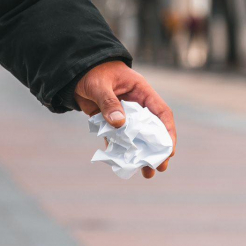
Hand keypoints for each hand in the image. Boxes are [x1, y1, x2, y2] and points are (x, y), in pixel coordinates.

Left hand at [74, 61, 176, 178]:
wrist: (75, 72)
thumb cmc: (92, 72)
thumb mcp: (100, 85)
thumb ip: (109, 103)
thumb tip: (119, 124)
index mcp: (141, 92)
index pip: (161, 113)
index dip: (168, 131)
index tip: (170, 149)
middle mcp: (136, 105)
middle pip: (152, 129)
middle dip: (157, 149)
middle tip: (160, 167)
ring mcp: (124, 115)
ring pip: (137, 138)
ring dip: (141, 155)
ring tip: (146, 173)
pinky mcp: (110, 122)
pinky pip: (118, 139)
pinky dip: (121, 152)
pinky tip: (124, 166)